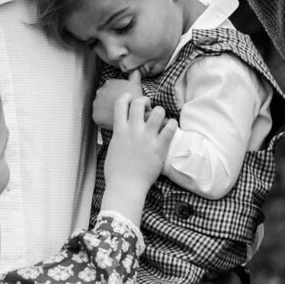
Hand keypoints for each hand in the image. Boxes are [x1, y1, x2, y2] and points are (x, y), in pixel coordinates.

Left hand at [93, 71, 142, 129]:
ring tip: (115, 114)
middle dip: (110, 102)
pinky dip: (103, 119)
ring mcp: (96, 103)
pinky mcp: (95, 115)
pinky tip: (111, 120)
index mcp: (108, 83)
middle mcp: (99, 92)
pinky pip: (98, 118)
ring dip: (106, 110)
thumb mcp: (136, 85)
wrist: (133, 116)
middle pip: (104, 97)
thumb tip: (135, 70)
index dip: (117, 95)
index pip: (110, 89)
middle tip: (119, 108)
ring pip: (100, 107)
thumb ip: (134, 75)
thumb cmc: (136, 100)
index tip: (122, 100)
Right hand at [101, 94, 175, 222]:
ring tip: (160, 119)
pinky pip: (170, 127)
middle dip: (145, 101)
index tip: (131, 99)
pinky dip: (172, 124)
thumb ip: (118, 136)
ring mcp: (147, 138)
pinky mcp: (159, 147)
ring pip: (158, 111)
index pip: (121, 104)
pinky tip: (170, 128)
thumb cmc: (116, 172)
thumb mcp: (112, 149)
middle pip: (139, 102)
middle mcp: (133, 130)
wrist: (126, 187)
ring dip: (160, 112)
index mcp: (119, 130)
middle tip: (148, 109)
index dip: (126, 97)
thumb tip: (121, 131)